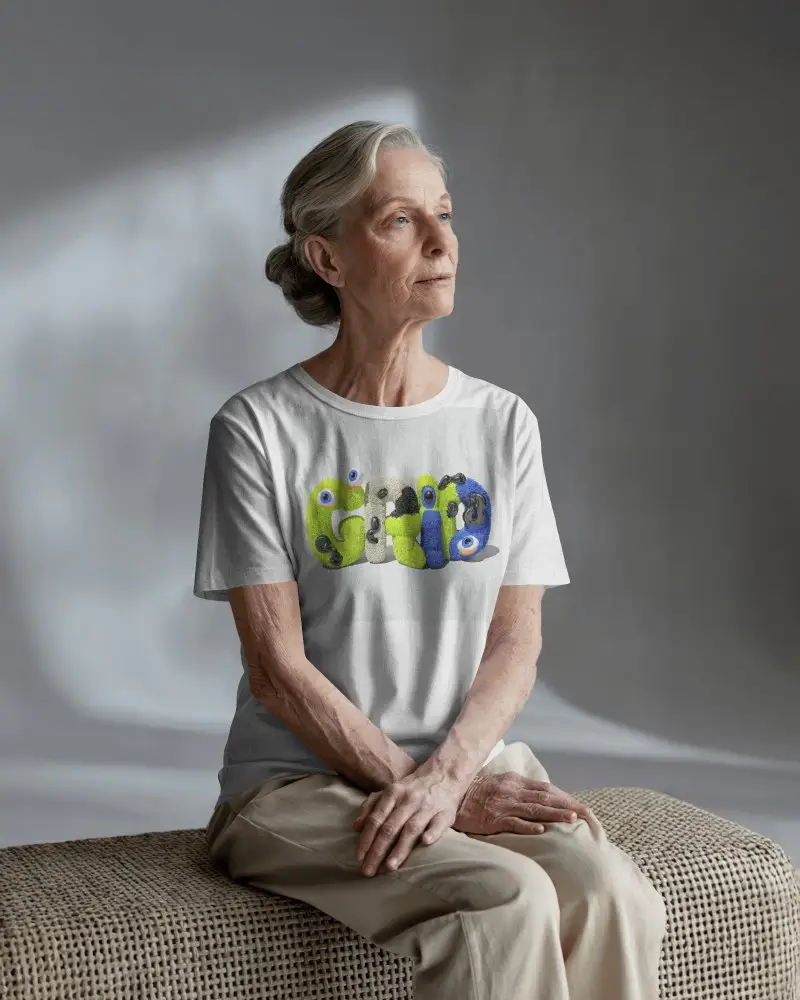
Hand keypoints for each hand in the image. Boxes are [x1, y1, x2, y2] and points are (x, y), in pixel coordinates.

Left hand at [351, 770, 465, 876]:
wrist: (444, 775)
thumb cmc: (412, 789)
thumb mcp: (390, 791)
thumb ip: (371, 806)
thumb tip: (355, 827)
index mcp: (393, 793)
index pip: (376, 819)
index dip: (366, 839)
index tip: (359, 858)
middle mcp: (409, 800)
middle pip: (390, 827)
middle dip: (378, 850)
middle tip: (369, 871)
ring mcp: (427, 806)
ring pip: (411, 828)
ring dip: (400, 848)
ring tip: (390, 866)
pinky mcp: (445, 813)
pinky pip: (438, 823)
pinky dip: (432, 832)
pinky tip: (425, 842)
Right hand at [453, 771, 592, 835]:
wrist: (452, 798)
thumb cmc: (477, 793)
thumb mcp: (500, 784)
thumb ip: (519, 789)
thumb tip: (541, 797)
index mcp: (514, 781)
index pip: (545, 788)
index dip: (564, 797)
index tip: (579, 806)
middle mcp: (512, 790)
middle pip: (545, 798)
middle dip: (567, 805)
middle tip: (586, 813)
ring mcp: (504, 805)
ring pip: (534, 809)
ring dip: (555, 814)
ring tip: (572, 819)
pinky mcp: (494, 819)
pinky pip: (514, 822)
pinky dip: (529, 825)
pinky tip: (542, 829)